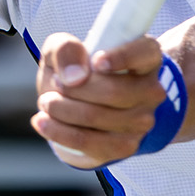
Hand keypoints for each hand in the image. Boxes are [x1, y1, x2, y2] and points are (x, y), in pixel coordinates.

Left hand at [31, 31, 163, 169]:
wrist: (80, 104)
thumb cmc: (77, 68)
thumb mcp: (64, 49)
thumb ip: (65, 49)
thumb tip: (74, 76)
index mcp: (146, 57)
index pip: (143, 54)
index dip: (122, 57)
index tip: (96, 61)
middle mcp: (151, 90)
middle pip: (113, 91)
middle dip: (73, 88)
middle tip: (55, 83)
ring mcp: (142, 121)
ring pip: (96, 117)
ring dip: (61, 109)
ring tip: (47, 101)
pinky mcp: (125, 146)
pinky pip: (88, 142)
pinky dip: (59, 131)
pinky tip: (43, 121)